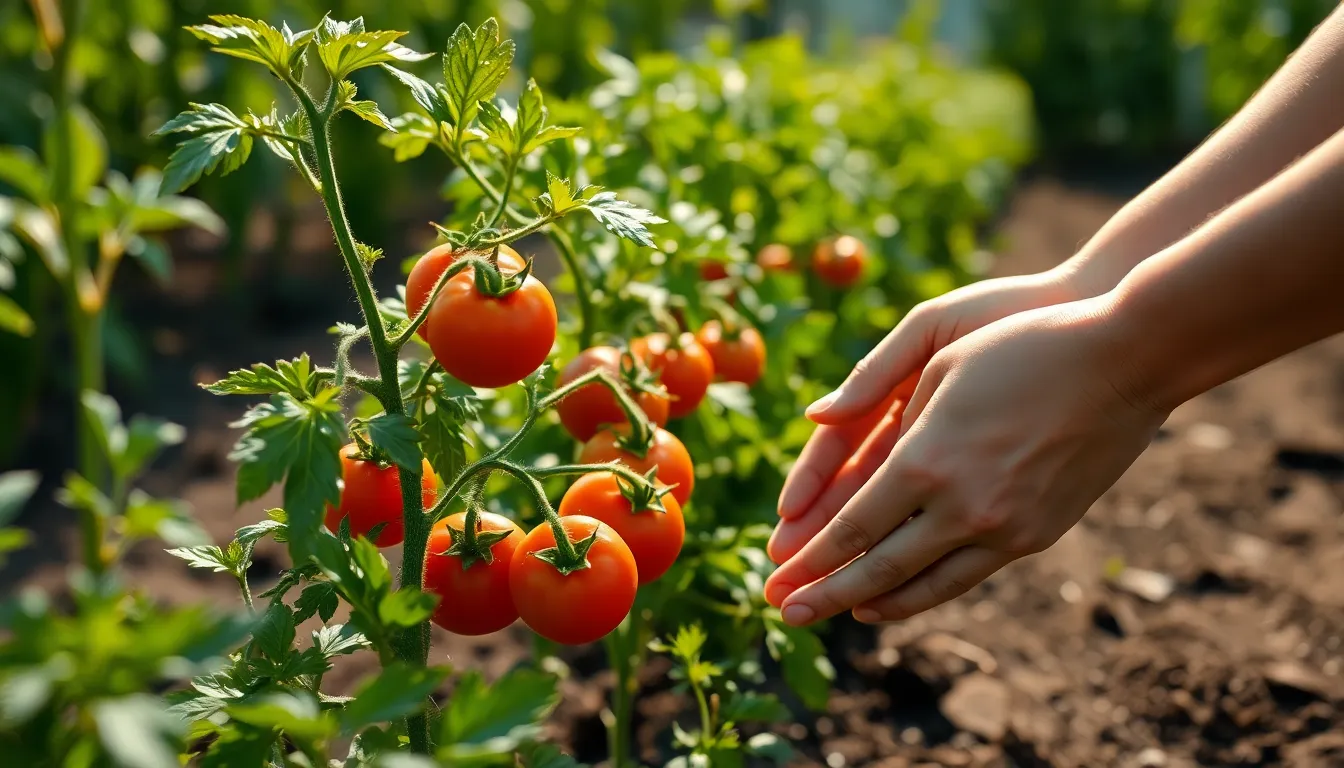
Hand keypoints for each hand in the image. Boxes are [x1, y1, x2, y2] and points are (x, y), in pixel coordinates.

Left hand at [764, 300, 1166, 624]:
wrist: (1127, 361)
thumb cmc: (1022, 344)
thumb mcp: (937, 355)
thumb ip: (873, 397)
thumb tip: (817, 420)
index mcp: (928, 459)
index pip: (851, 526)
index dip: (809, 558)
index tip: (774, 578)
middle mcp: (962, 506)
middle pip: (877, 568)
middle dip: (825, 595)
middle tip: (783, 614)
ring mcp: (1004, 528)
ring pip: (923, 585)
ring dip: (872, 604)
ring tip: (836, 617)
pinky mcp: (1036, 536)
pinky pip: (966, 577)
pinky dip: (924, 593)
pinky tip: (896, 600)